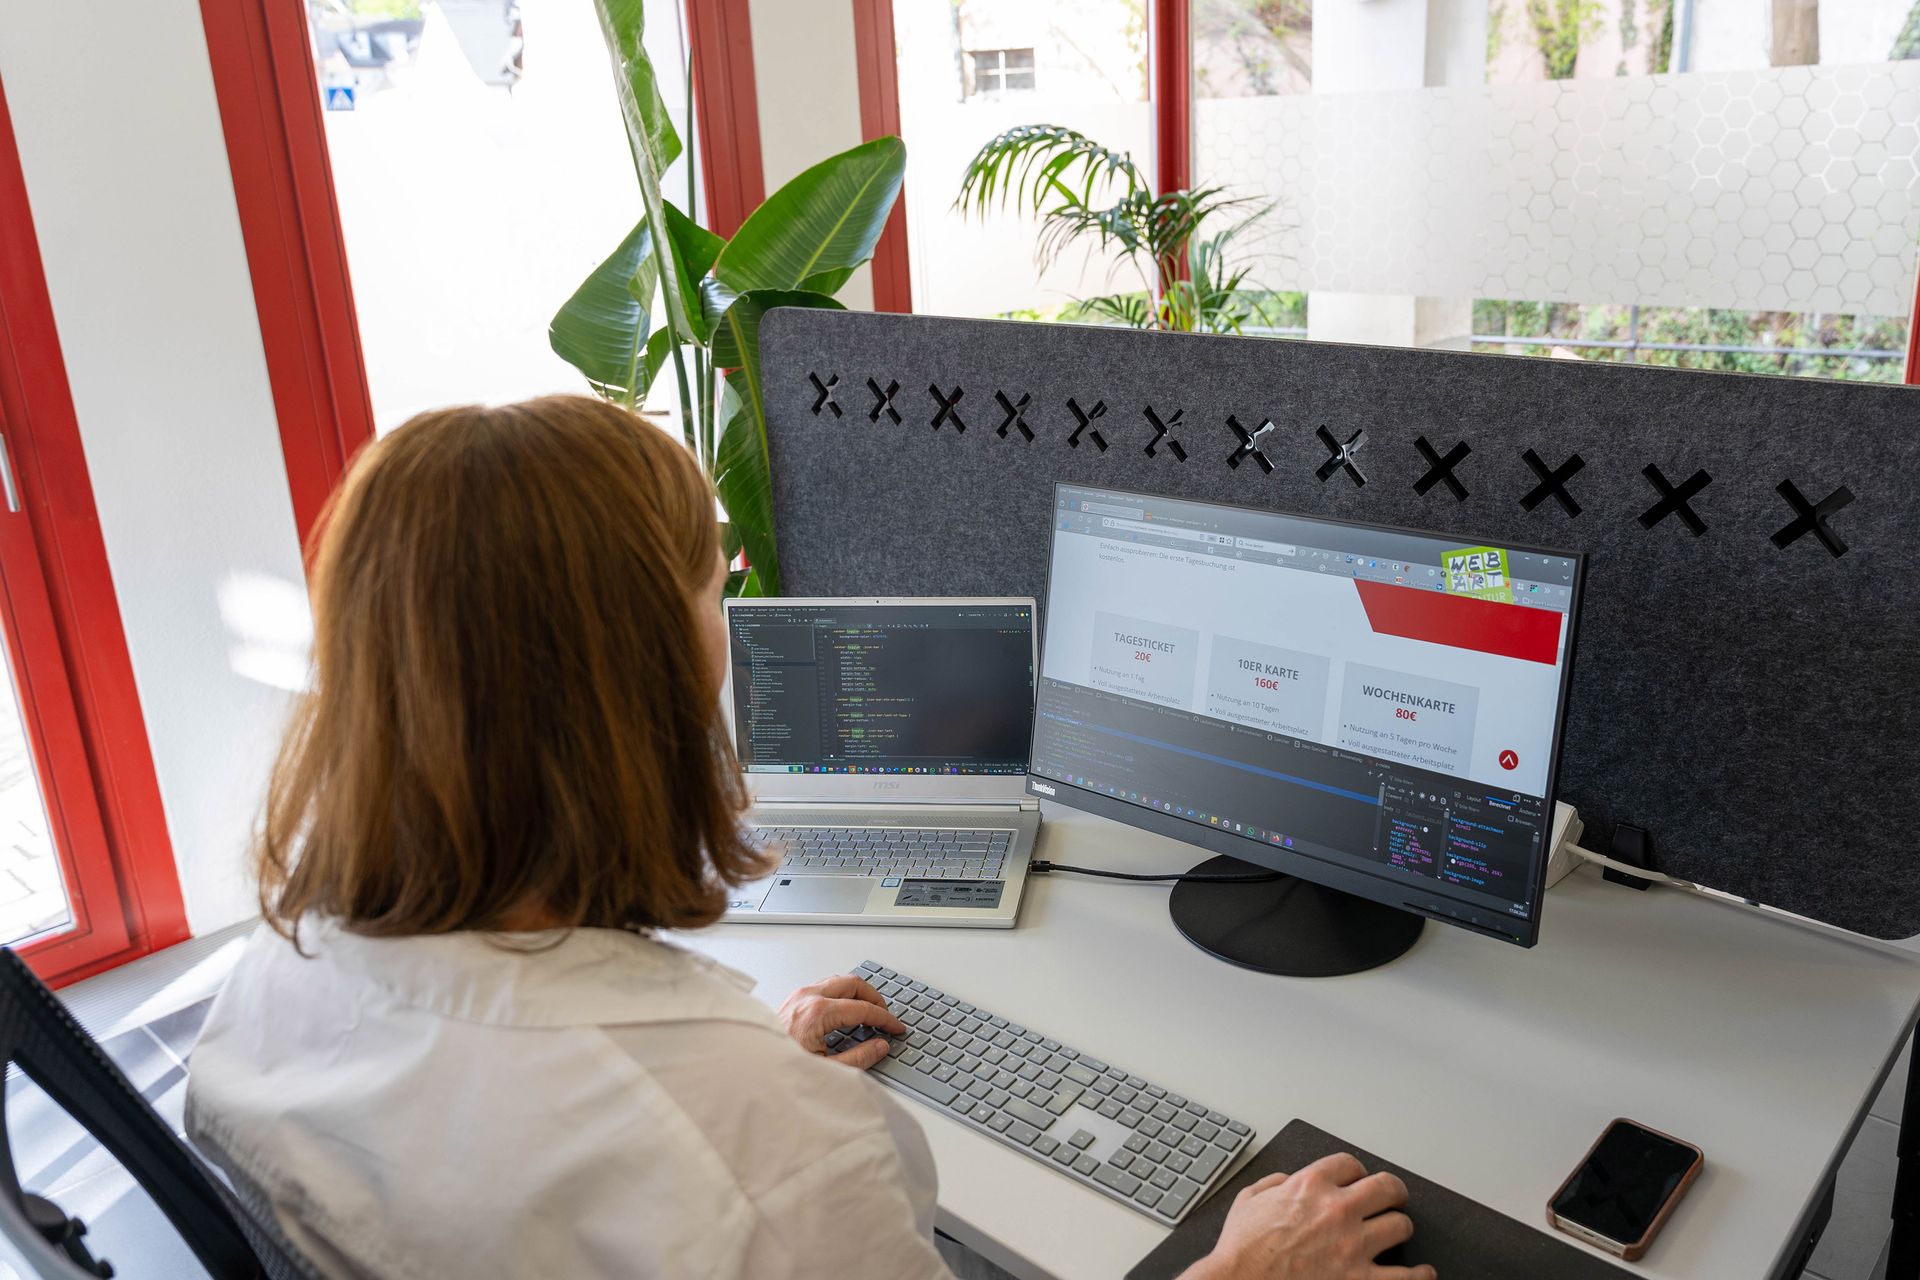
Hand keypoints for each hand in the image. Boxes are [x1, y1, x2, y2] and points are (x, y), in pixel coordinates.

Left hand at [777, 974, 907, 1069]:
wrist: (749, 1068)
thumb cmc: (779, 1068)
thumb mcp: (826, 1070)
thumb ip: (858, 1057)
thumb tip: (879, 1046)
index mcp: (818, 1013)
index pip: (863, 1008)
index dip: (885, 1018)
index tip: (895, 1028)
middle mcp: (808, 997)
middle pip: (853, 983)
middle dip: (875, 997)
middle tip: (886, 1015)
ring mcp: (799, 995)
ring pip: (839, 980)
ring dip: (858, 993)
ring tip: (869, 1011)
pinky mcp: (793, 998)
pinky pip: (825, 986)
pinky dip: (842, 993)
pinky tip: (847, 1009)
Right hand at [1183, 1153, 1432, 1279]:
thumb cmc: (1242, 1249)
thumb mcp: (1248, 1200)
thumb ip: (1273, 1184)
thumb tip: (1286, 1182)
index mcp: (1310, 1186)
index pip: (1350, 1164)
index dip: (1355, 1171)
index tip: (1356, 1178)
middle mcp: (1337, 1210)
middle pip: (1386, 1187)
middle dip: (1392, 1191)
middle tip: (1393, 1196)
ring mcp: (1352, 1247)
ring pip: (1400, 1226)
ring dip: (1399, 1227)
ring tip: (1397, 1231)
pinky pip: (1403, 1277)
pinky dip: (1419, 1275)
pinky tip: (1423, 1273)